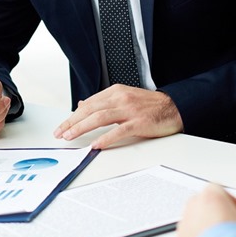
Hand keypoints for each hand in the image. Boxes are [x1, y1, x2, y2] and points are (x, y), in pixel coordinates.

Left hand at [53, 84, 182, 148]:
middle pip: (90, 110)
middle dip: (72, 122)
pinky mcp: (139, 122)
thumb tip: (83, 104)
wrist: (174, 107)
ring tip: (71, 136)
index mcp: (115, 92)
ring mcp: (129, 110)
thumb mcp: (124, 97)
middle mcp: (120, 98)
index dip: (73, 116)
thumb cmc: (149, 105)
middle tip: (61, 133)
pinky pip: (119, 130)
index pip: (88, 104)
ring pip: (100, 118)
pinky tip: (96, 144)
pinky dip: (105, 138)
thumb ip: (104, 102)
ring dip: (82, 128)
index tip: (63, 126)